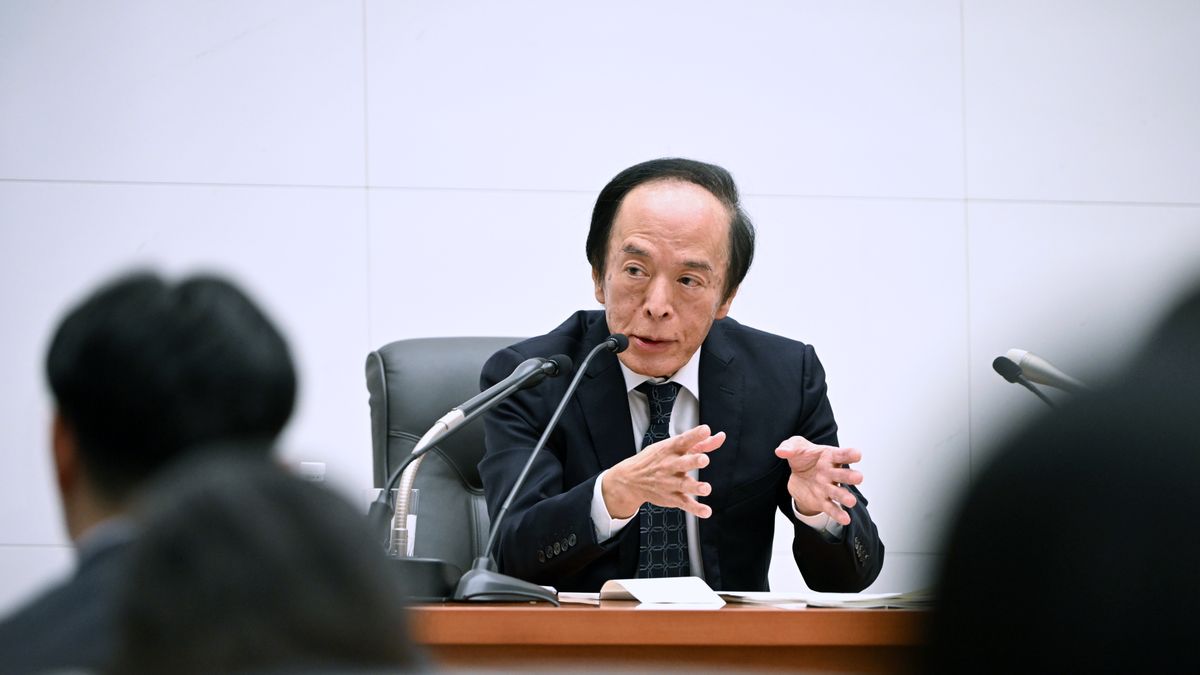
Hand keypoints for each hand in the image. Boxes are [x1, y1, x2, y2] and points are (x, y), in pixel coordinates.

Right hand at [601, 424, 724, 518]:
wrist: (631, 480)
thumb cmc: (656, 460)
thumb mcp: (674, 447)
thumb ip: (700, 443)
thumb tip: (720, 437)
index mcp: (671, 449)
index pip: (683, 440)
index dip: (694, 435)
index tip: (705, 430)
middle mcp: (670, 465)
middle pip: (683, 463)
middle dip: (694, 461)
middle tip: (704, 459)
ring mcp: (670, 483)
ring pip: (684, 485)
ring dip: (696, 487)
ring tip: (706, 488)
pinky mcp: (672, 498)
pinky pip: (684, 504)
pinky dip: (695, 509)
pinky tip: (706, 511)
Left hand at [774, 436, 863, 526]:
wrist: (798, 475)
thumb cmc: (803, 457)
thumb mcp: (796, 447)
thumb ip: (789, 447)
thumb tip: (781, 451)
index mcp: (829, 457)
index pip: (841, 454)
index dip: (849, 454)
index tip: (857, 454)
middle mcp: (832, 473)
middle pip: (843, 475)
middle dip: (851, 477)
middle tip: (858, 478)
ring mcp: (828, 488)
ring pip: (839, 493)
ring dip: (845, 497)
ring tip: (851, 501)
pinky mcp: (822, 501)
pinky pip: (831, 508)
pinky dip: (838, 514)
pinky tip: (845, 520)